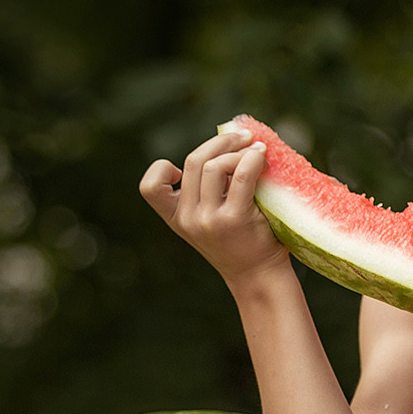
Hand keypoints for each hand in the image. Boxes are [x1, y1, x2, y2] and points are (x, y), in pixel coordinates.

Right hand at [139, 121, 289, 286]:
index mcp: (175, 218)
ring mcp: (209, 219)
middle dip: (220, 142)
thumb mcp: (210, 218)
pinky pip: (242, 174)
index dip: (162, 169)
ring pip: (215, 165)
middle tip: (242, 137)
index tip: (183, 168)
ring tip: (257, 150)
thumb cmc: (240, 241)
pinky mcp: (235, 218)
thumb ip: (207, 190)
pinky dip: (253, 158)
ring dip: (238, 150)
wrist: (259, 276)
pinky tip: (262, 156)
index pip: (149, 187)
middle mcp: (187, 219)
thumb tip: (226, 140)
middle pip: (193, 161)